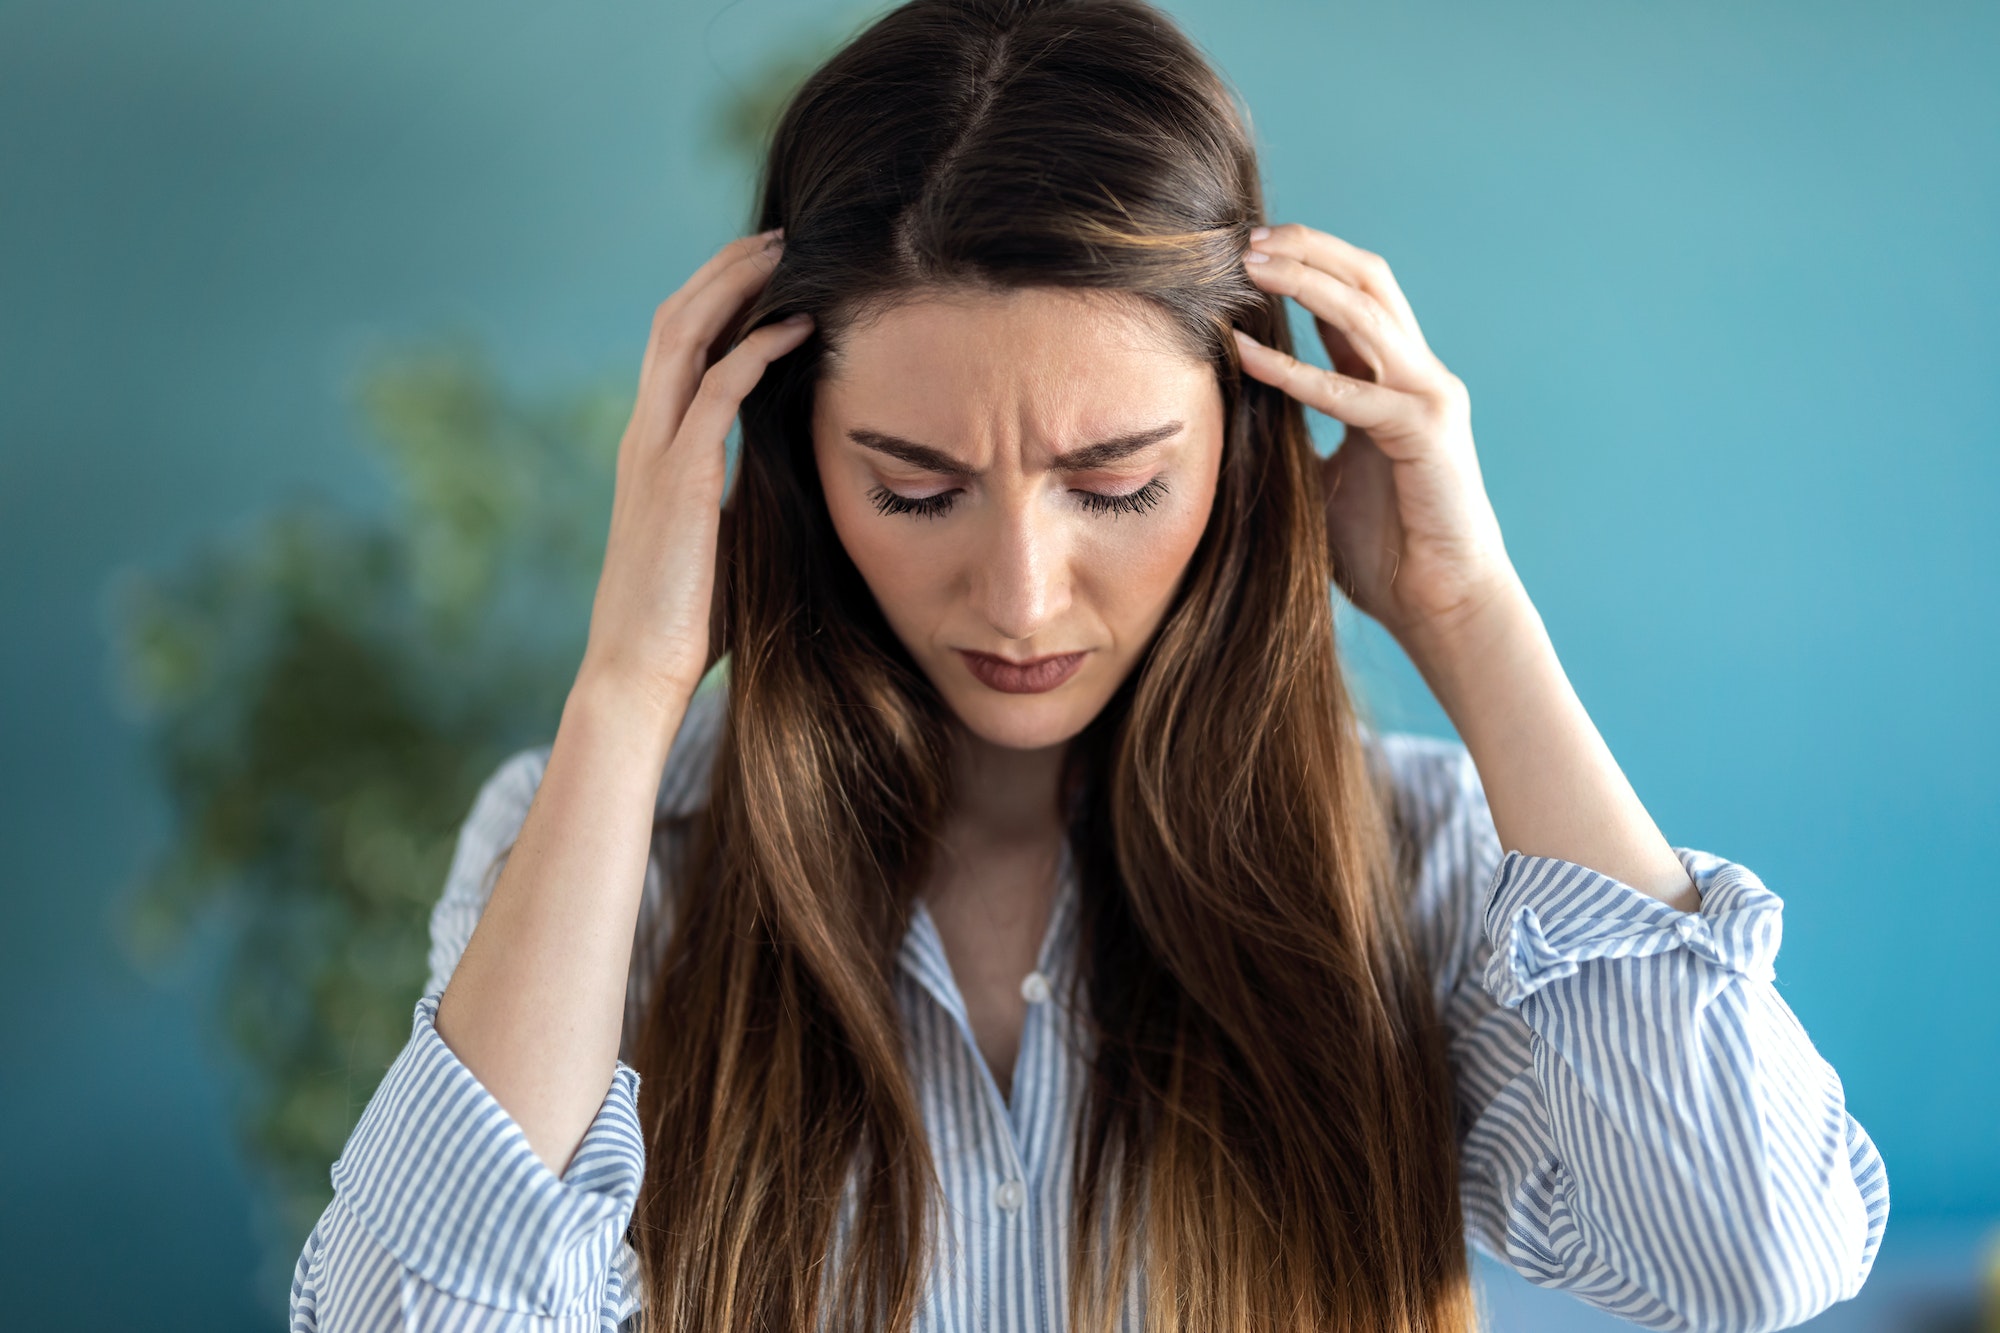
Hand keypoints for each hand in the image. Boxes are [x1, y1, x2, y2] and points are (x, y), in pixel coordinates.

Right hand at [576, 229, 813, 729]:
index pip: (677, 346)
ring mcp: (654, 454)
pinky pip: (716, 390)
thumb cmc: (689, 624)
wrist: (637, 674)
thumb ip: (747, 498)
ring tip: (785, 254)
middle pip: (674, 321)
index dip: (716, 299)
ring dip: (734, 287)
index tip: (767, 271)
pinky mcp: (678, 480)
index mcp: (651, 449)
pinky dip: (755, 350)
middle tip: (778, 236)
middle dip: (725, 270)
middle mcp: (644, 437)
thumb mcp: (726, 542)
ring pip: (683, 337)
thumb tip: (799, 481)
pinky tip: (797, 329)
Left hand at [1233, 223, 1516, 652]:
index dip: (1304, 265)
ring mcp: (1428, 398)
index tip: (1245, 252)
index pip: (1352, 298)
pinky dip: (1296, 370)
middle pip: (1367, 281)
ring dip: (1304, 282)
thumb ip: (1294, 433)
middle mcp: (1418, 376)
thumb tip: (1232, 411)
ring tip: (1249, 265)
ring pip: (1366, 313)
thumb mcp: (1322, 477)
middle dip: (1308, 250)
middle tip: (1245, 239)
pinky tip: (1247, 356)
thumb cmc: (1383, 550)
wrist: (1442, 604)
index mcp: (1394, 381)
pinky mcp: (1425, 433)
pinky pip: (1351, 391)